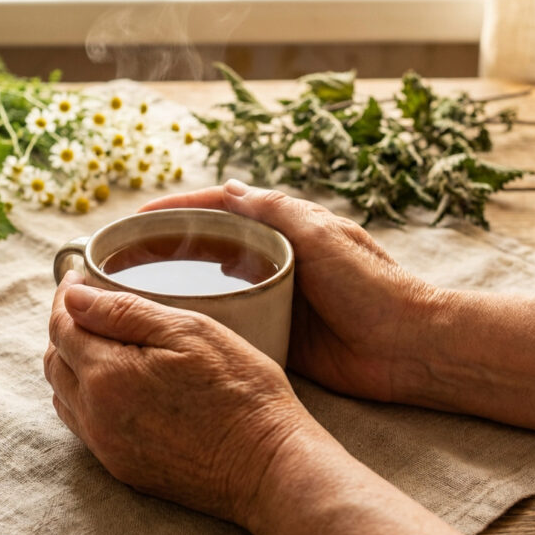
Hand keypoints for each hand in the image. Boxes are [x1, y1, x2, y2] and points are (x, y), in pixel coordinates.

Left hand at [45, 271, 318, 525]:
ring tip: (99, 342)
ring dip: (72, 365)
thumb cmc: (240, 392)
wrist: (269, 467)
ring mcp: (108, 447)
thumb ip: (123, 311)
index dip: (65, 298)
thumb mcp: (189, 332)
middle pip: (56, 363)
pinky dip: (85, 398)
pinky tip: (113, 385)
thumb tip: (73, 297)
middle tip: (88, 306)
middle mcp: (96, 415)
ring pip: (65, 396)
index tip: (76, 279)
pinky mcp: (123, 468)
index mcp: (106, 375)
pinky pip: (84, 427)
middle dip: (65, 329)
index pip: (62, 328)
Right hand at [140, 179, 438, 401]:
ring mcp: (276, 294)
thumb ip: (278, 210)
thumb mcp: (322, 236)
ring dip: (182, 282)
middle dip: (171, 244)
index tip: (139, 216)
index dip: (180, 208)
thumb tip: (230, 187)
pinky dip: (204, 317)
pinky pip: (233, 318)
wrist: (407, 347)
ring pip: (217, 282)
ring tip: (139, 291)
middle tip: (126, 256)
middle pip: (213, 243)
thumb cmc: (371, 286)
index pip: (222, 207)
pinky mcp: (278, 330)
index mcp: (288, 227)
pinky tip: (175, 325)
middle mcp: (277, 256)